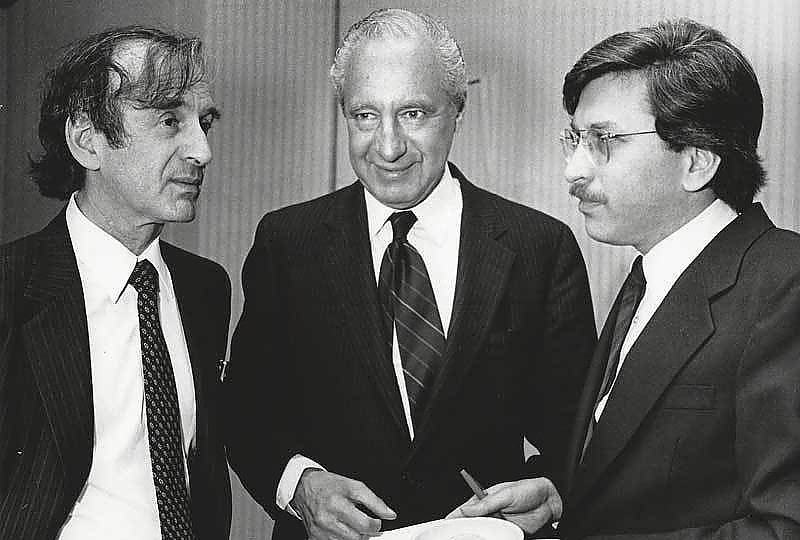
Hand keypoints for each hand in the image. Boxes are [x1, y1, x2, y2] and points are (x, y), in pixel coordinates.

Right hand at [291, 469, 396, 539]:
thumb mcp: (353, 485)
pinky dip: (342, 539)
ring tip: (353, 524)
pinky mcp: (314, 538)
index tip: (378, 521)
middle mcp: (327, 518)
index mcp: (338, 503)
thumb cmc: (329, 485)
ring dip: (355, 536)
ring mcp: (320, 530)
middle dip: (367, 531)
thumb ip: (373, 500)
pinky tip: (342, 529)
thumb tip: (390, 514)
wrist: (303, 488)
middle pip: (358, 536)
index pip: (365, 524)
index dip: (376, 524)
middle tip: (367, 524)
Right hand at [446, 478, 561, 534]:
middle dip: (463, 529)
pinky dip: (492, 539)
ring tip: (469, 537)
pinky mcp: (510, 533)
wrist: (551, 501)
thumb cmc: (529, 490)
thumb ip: (486, 503)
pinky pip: (498, 538)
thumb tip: (466, 509)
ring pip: (484, 533)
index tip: (444, 523)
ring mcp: (500, 524)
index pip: (466, 509)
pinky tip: (487, 539)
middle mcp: (491, 513)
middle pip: (472, 524)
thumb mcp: (506, 494)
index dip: (454, 516)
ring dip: (477, 536)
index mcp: (486, 499)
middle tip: (454, 535)